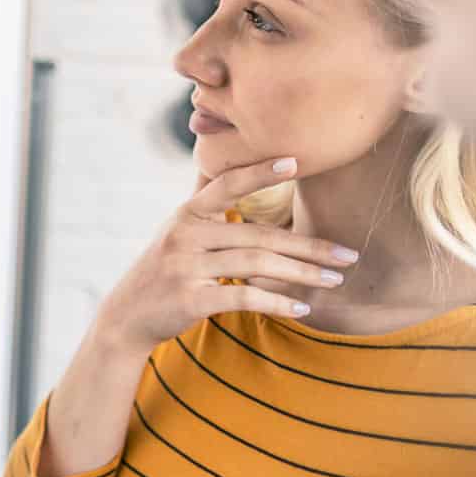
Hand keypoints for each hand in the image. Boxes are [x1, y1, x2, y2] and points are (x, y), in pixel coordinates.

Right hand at [89, 157, 358, 354]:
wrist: (127, 315)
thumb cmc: (163, 271)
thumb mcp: (177, 231)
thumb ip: (204, 205)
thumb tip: (226, 168)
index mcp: (187, 213)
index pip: (227, 184)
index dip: (260, 172)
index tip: (295, 161)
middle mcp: (185, 234)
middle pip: (259, 235)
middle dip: (309, 246)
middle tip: (348, 254)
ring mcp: (186, 266)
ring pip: (257, 265)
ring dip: (303, 273)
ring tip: (335, 280)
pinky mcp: (191, 298)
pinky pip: (243, 297)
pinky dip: (277, 302)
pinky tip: (303, 308)